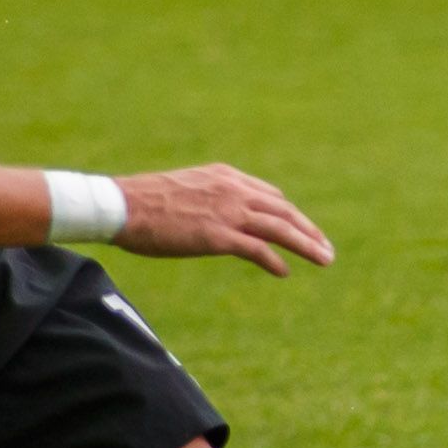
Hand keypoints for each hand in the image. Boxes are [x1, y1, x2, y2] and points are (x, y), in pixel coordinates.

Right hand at [112, 164, 334, 277]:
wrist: (121, 205)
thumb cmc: (141, 201)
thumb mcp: (181, 191)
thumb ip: (203, 199)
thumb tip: (204, 216)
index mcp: (224, 176)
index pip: (269, 195)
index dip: (287, 214)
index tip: (299, 228)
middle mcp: (233, 190)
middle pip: (284, 211)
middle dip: (309, 230)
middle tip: (326, 247)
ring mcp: (228, 212)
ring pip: (281, 228)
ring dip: (307, 245)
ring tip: (324, 259)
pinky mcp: (219, 236)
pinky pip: (259, 249)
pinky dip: (275, 260)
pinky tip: (285, 271)